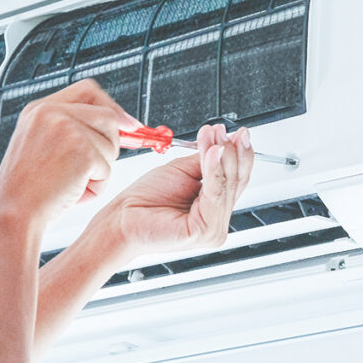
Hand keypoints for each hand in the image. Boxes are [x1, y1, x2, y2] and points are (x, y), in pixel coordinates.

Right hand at [0, 79, 139, 226]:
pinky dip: (97, 186)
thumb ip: (72, 128)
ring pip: (111, 143)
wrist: (12, 214)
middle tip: (95, 167)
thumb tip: (124, 123)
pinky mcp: (81, 150)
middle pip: (108, 116)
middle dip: (111, 143)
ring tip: (72, 183)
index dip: (111, 106)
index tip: (127, 123)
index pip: (88, 91)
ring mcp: (67, 129)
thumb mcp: (41, 145)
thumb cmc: (27, 190)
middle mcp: (51, 113)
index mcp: (39, 109)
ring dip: (101, 169)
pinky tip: (72, 193)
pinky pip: (107, 168)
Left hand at [100, 124, 254, 256]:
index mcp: (214, 208)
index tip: (239, 133)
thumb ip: (206, 162)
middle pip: (236, 181)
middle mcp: (218, 221)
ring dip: (222, 156)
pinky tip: (212, 152)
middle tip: (224, 130)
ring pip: (227, 185)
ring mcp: (214, 229)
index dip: (240, 154)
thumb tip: (223, 143)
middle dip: (231, 151)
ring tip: (216, 136)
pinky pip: (215, 195)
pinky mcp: (205, 232)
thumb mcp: (182, 171)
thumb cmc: (145, 200)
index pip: (237, 179)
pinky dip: (214, 170)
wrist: (122, 219)